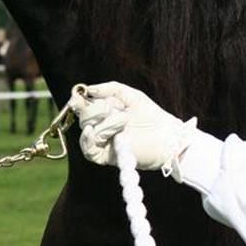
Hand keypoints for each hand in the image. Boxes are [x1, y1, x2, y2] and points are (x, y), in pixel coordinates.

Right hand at [69, 81, 196, 179]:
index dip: (78, 101)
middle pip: (84, 118)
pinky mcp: (107, 156)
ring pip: (88, 131)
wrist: (167, 137)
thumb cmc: (151, 115)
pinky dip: (87, 140)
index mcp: (104, 113)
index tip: (78, 95)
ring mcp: (104, 142)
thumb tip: (88, 90)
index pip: (84, 106)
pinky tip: (92, 131)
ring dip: (103, 124)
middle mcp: (101, 127)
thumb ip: (110, 89)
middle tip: (111, 109)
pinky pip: (88, 151)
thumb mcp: (131, 96)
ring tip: (122, 122)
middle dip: (95, 111)